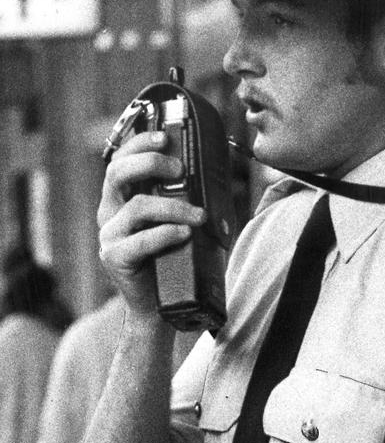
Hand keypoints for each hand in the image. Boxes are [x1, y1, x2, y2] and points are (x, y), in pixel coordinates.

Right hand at [98, 131, 205, 314]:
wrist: (162, 305)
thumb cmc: (174, 258)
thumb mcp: (181, 221)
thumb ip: (187, 199)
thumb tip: (217, 177)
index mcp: (122, 196)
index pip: (121, 159)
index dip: (138, 143)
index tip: (164, 137)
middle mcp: (110, 211)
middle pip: (117, 173)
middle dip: (149, 163)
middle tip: (180, 170)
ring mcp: (110, 234)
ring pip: (135, 207)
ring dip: (172, 206)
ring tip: (198, 215)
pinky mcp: (115, 258)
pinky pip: (138, 241)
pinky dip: (164, 234)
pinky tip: (184, 233)